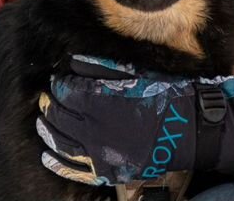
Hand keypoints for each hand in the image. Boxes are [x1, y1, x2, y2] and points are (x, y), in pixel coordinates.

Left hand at [36, 56, 233, 185]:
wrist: (190, 129)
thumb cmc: (165, 95)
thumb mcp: (134, 72)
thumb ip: (101, 67)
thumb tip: (73, 62)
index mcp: (100, 101)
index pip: (66, 91)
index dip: (58, 85)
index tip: (57, 81)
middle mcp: (95, 128)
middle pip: (59, 116)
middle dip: (50, 106)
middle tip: (46, 100)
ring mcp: (100, 153)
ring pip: (61, 142)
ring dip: (49, 130)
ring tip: (43, 122)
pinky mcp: (108, 170)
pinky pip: (74, 169)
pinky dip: (57, 162)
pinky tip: (48, 155)